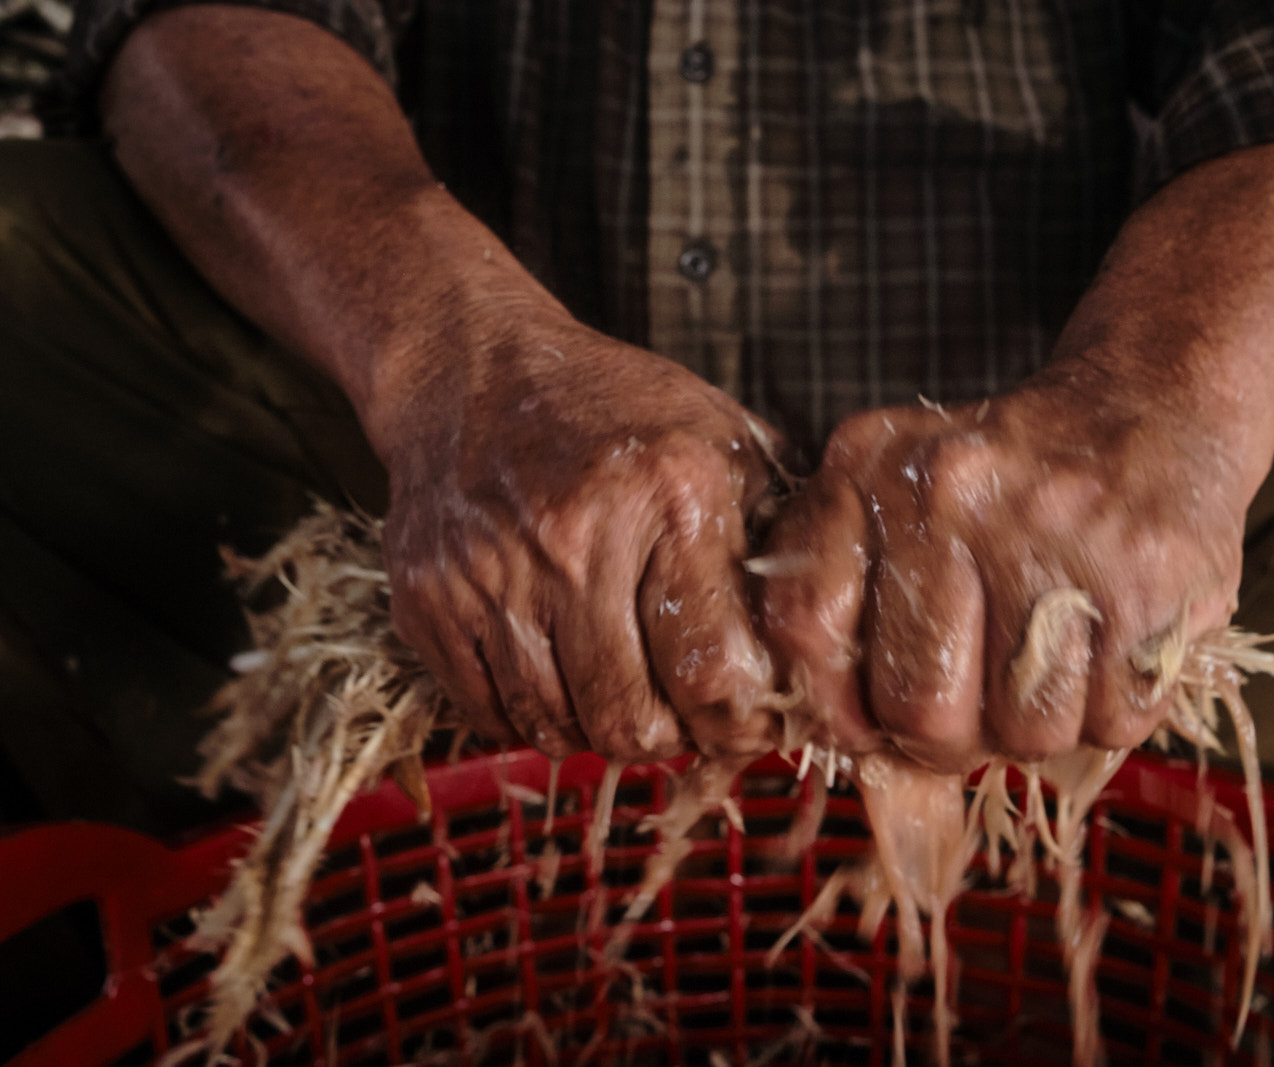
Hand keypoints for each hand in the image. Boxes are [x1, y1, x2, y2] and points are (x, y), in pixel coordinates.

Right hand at [375, 306, 787, 761]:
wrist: (470, 367)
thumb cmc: (612, 408)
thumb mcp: (721, 438)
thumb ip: (776, 529)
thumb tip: (824, 633)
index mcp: (672, 496)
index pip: (712, 673)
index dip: (737, 725)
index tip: (745, 725)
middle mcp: (577, 538)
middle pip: (629, 719)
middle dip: (667, 741)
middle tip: (679, 722)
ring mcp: (491, 573)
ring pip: (554, 727)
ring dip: (595, 731)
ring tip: (618, 691)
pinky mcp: (427, 599)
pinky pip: (488, 713)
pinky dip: (528, 717)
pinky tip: (557, 675)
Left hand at [756, 367, 1255, 770]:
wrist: (1156, 401)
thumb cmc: (1015, 479)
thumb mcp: (900, 490)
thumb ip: (846, 590)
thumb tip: (846, 737)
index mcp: (865, 468)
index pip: (806, 626)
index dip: (839, 705)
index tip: (873, 716)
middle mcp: (947, 494)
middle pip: (921, 709)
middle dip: (950, 739)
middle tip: (977, 700)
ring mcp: (1049, 536)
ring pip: (1024, 732)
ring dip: (1041, 725)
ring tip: (1053, 657)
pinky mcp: (1143, 579)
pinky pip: (1111, 721)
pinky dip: (1113, 708)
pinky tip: (1111, 644)